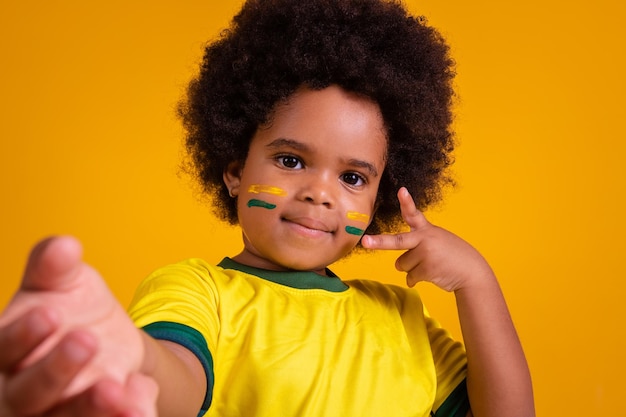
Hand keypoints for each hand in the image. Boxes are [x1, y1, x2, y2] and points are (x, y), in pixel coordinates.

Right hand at [0, 236, 151, 415]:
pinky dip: (127, 415)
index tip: (50, 311)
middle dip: (55, 369)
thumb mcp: (64, 282)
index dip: (22, 334)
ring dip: (90, 407)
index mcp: (7, 349)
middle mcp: (24, 388)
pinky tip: (142, 408)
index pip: (3, 347)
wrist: (106, 336)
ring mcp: (58, 409)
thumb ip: (55, 266)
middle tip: (86, 340)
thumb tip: (64, 245)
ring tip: (115, 388)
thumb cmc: (70, 308)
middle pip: (29, 392)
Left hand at [361, 187, 492, 290]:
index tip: (401, 191)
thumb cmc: (452, 255)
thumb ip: (417, 245)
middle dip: (379, 242)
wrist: (471, 272)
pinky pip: (410, 276)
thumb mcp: (437, 240)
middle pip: (397, 241)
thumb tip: (397, 264)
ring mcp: (425, 255)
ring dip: (412, 268)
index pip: (414, 214)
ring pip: (401, 264)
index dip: (407, 202)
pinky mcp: (427, 270)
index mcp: (427, 230)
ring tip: (430, 264)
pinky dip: (416, 279)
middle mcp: (424, 240)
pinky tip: (432, 274)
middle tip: (365, 242)